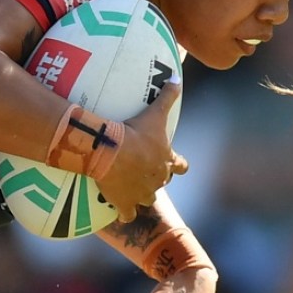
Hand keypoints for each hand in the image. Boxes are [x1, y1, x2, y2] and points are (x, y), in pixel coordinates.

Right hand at [98, 80, 187, 222]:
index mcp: (166, 160)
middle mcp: (158, 180)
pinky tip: (118, 207)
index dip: (177, 165)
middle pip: (163, 182)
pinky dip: (124, 211)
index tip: (173, 163)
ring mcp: (142, 194)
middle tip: (144, 171)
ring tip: (129, 187)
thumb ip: (168, 96)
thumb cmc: (135, 132)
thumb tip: (178, 77)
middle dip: (157, 178)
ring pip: (147, 199)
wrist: (111, 151)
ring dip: (141, 194)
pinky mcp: (125, 204)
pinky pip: (128, 214)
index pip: (181, 166)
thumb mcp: (154, 113)